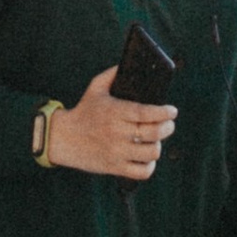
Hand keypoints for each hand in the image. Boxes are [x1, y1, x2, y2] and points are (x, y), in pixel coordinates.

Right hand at [47, 63, 177, 182]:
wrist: (64, 138)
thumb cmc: (84, 110)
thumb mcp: (96, 87)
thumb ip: (113, 73)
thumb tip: (130, 64)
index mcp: (115, 112)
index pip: (146, 112)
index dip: (163, 112)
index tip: (172, 110)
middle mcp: (117, 133)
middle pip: (153, 133)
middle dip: (167, 127)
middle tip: (169, 124)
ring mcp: (116, 152)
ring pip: (151, 153)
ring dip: (159, 145)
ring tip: (157, 139)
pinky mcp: (114, 168)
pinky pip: (141, 172)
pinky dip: (150, 165)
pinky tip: (147, 157)